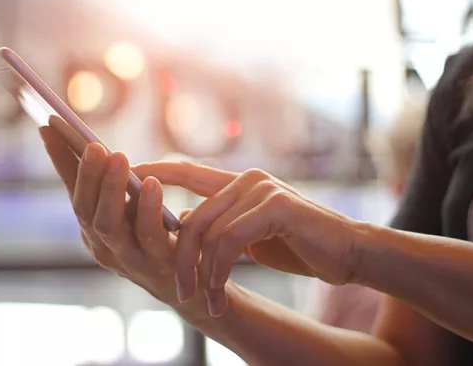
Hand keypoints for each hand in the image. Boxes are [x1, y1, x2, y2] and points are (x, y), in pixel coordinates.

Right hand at [38, 126, 185, 306]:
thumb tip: (99, 147)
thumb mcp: (133, 209)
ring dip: (111, 189)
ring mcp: (127, 258)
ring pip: (108, 224)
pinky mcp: (157, 265)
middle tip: (93, 145)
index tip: (49, 125)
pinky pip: (148, 235)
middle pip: (84, 209)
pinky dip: (148, 208)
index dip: (59, 159)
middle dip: (86, 175)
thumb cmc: (159, 239)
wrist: (192, 287)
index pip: (71, 189)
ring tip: (117, 158)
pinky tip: (152, 184)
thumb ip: (116, 185)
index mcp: (93, 227)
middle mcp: (102, 244)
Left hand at [132, 161, 370, 316]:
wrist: (350, 253)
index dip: (152, 174)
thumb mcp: (251, 235)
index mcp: (237, 183)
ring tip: (205, 301)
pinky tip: (220, 294)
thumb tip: (182, 225)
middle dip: (179, 258)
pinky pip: (230, 241)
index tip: (122, 184)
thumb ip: (220, 226)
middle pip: (192, 217)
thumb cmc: (299, 246)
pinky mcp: (276, 206)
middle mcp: (246, 179)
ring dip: (201, 274)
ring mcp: (261, 189)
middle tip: (179, 291)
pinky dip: (219, 271)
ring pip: (207, 232)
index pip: (184, 172)